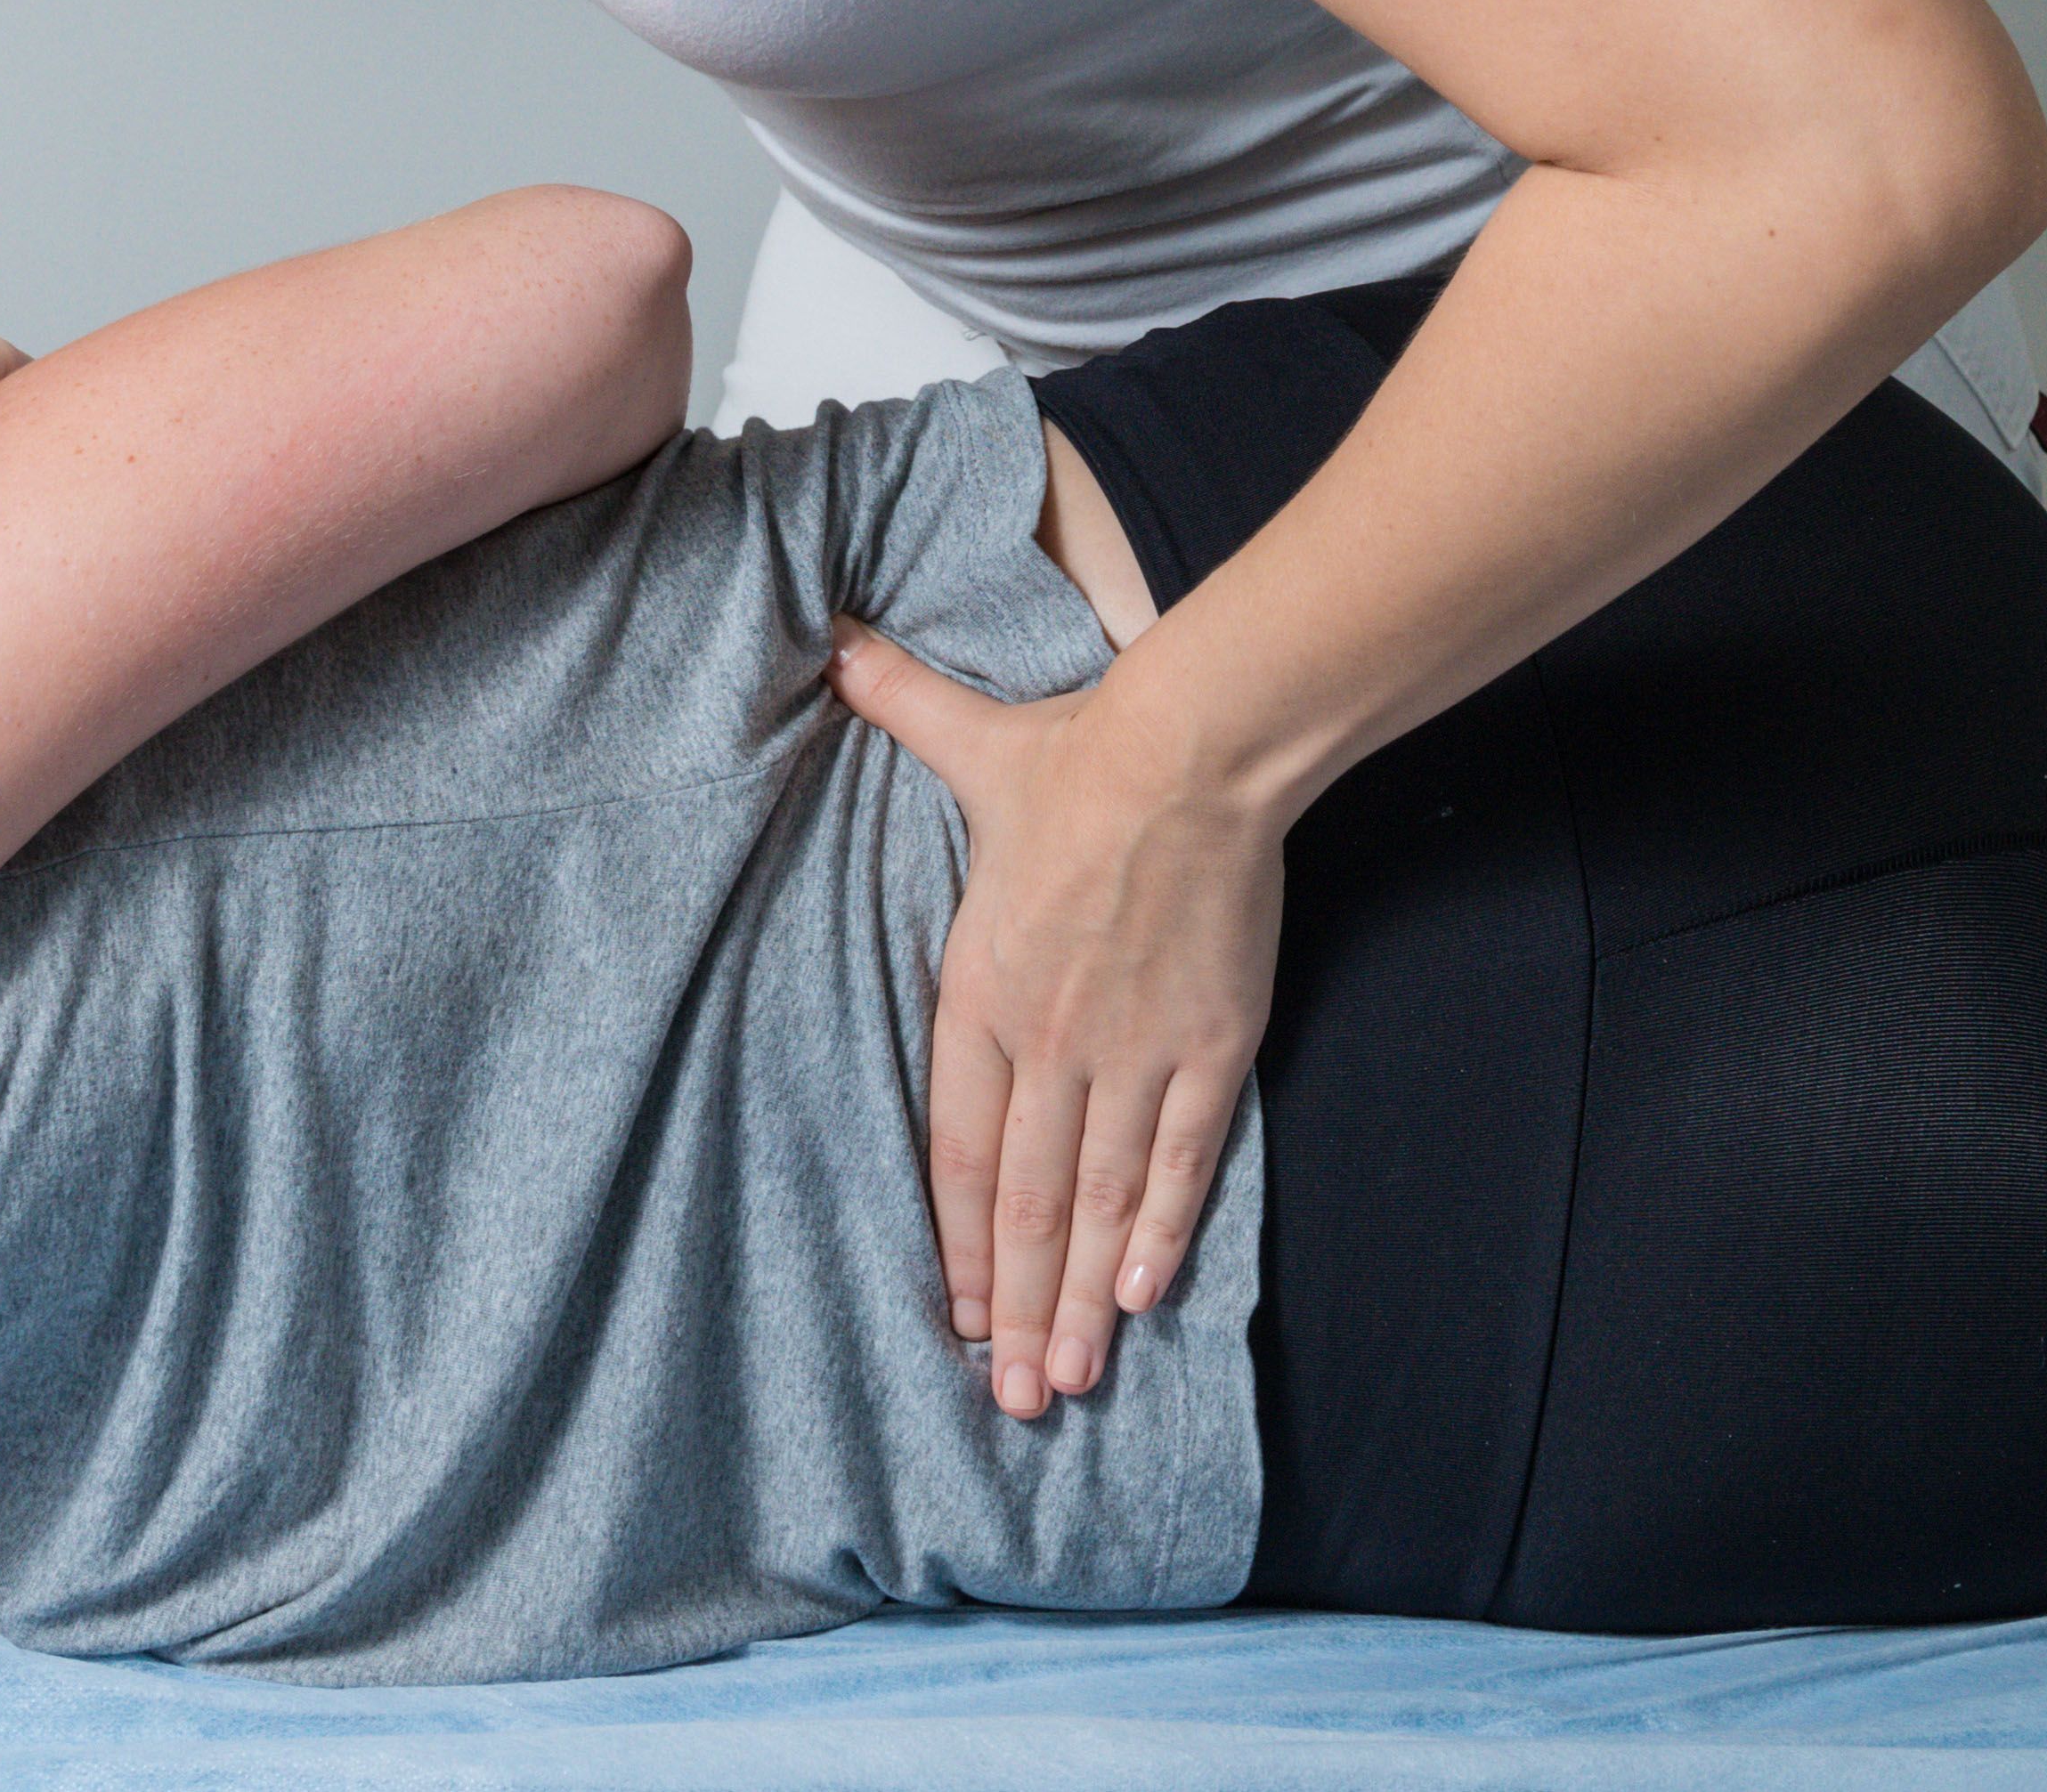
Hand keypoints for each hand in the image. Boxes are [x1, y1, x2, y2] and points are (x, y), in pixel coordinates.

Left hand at [827, 621, 1281, 1417]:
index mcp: (980, 992)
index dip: (960, 1243)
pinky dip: (1163, 1230)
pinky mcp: (1209, 1043)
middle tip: (1015, 1402)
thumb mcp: (971, 741)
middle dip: (1020, 1307)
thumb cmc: (1079, 753)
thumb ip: (901, 707)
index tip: (960, 1320)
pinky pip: (1181, 1158)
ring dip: (1084, 1298)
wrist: (1197, 750)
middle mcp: (1048, 1041)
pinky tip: (1145, 1295)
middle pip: (1027, 1200)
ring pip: (1101, 1200)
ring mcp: (1132, 1052)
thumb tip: (837, 643)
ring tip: (1072, 1380)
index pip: (958, 1148)